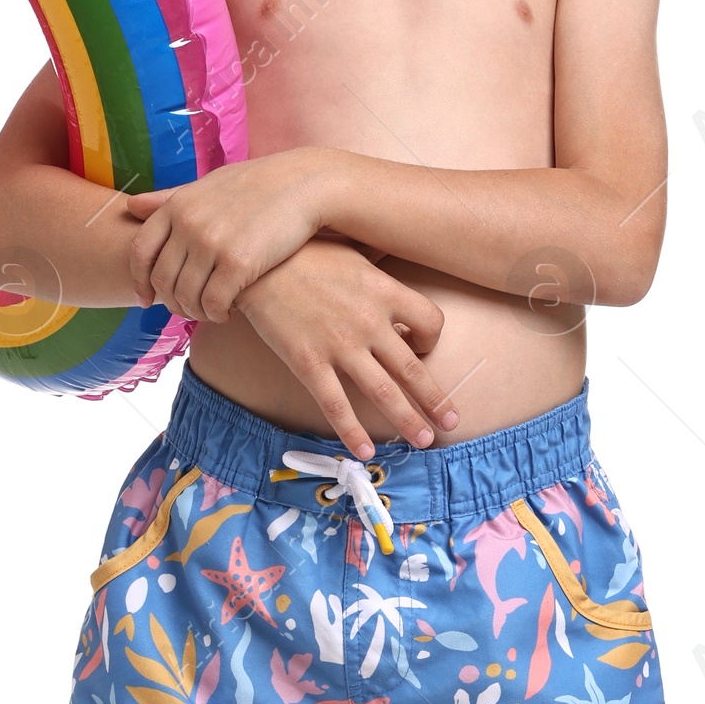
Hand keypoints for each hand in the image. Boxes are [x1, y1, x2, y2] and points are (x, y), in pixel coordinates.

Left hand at [124, 151, 330, 320]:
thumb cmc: (256, 186)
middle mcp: (189, 223)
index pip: (140, 252)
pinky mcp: (238, 263)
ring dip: (195, 312)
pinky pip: (214, 303)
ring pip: (187, 296)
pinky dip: (216, 315)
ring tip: (208, 313)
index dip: (138, 281)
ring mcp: (212, 243)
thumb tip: (129, 206)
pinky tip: (227, 314)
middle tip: (186, 311)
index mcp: (178, 205)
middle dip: (171, 302)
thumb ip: (169, 199)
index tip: (146, 300)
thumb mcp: (208, 185)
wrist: (306, 186)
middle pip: (163, 280)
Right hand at [234, 240, 459, 458]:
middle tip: (450, 423)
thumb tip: (395, 282)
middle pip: (414, 368)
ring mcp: (339, 345)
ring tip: (423, 441)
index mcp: (384, 290)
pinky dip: (353, 432)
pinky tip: (365, 451)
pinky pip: (337, 405)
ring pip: (384, 392)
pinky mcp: (308, 362)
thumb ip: (380, 272)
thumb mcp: (354, 253)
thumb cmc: (304, 253)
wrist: (254, 262)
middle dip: (435, 400)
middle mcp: (369, 321)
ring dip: (408, 420)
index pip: (431, 322)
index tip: (419, 347)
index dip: (430, 340)